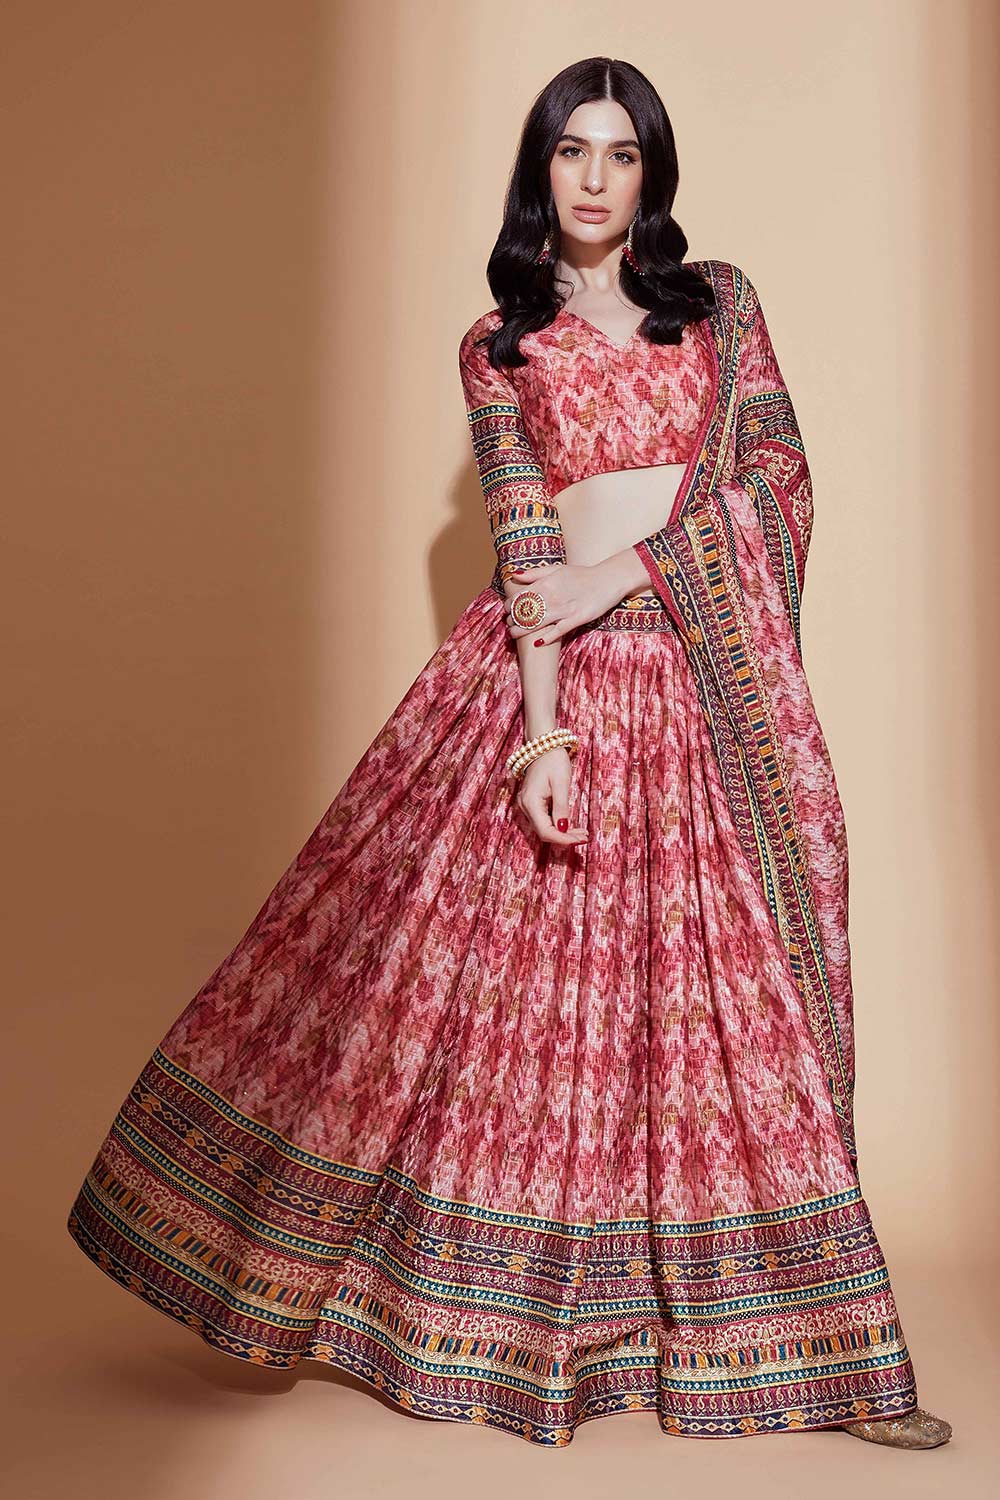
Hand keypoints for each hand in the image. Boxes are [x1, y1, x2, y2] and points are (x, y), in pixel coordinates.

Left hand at [503, 561, 625, 644]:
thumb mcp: (557, 569)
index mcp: (546, 583)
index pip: (520, 596)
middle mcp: (553, 596)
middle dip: (512, 619)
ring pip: (537, 623)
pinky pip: (558, 631)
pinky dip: (547, 637)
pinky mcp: (577, 619)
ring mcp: (565, 609)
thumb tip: (514, 574)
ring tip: (514, 634)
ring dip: (522, 631)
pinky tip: (537, 642)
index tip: (506, 610)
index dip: (509, 605)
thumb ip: (535, 573)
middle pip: (525, 612)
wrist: (607, 580)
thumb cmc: (581, 575)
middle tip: (509, 624)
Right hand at [515, 747, 587, 845]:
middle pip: (544, 833)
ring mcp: (527, 805)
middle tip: (585, 837)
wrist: (544, 745)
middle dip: (565, 838)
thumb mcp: (561, 783)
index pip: (546, 832)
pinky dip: (558, 826)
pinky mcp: (532, 803)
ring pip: (544, 828)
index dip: (564, 839)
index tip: (581, 840)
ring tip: (582, 833)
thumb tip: (563, 829)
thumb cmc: (553, 760)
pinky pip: (544, 821)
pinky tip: (571, 826)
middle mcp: (525, 806)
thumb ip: (561, 807)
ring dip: (563, 833)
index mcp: (531, 802)